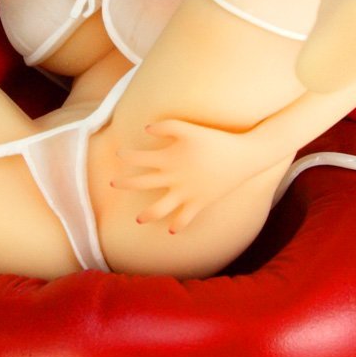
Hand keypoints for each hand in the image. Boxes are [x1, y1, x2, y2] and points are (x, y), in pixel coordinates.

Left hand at [114, 118, 261, 233]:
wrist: (243, 156)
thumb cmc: (214, 139)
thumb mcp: (188, 128)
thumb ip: (165, 126)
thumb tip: (145, 129)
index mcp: (169, 159)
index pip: (139, 159)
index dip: (126, 156)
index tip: (119, 154)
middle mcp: (174, 178)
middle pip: (142, 183)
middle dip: (125, 184)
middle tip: (112, 184)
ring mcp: (186, 193)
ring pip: (160, 209)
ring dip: (148, 215)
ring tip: (139, 219)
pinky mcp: (200, 203)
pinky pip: (185, 218)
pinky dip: (177, 225)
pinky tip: (170, 230)